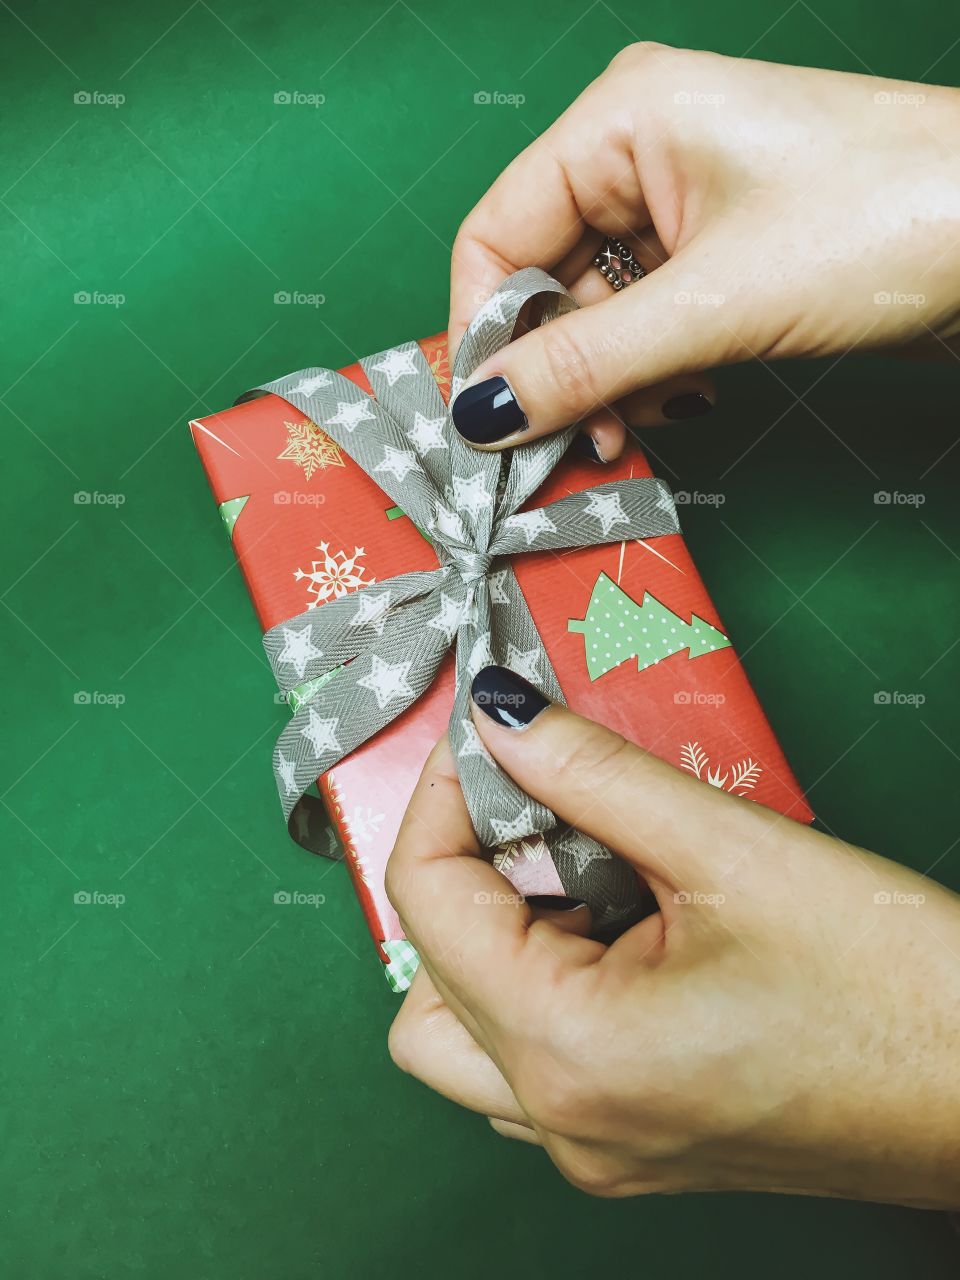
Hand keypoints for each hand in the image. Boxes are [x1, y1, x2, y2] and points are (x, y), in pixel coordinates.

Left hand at [386, 667, 959, 1206]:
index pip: (427, 906)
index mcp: (571, 1053)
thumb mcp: (731, 850)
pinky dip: (544, 980)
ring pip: (468, 1032)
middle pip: (429, 981)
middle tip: (537, 805)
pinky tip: (619, 926)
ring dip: (498, 935)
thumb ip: (591, 774)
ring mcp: (598, 1145)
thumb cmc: (897, 988)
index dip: (444, 798)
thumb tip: (501, 717)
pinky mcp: (635, 1140)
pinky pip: (532, 1059)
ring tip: (587, 869)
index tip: (488, 736)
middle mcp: (564, 1120)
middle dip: (465, 875)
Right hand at [448, 45, 959, 459]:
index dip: (482, 330)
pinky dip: (647, 373)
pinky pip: (644, 323)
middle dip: (553, 370)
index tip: (485, 419)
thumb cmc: (892, 219)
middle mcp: (640, 152)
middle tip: (567, 446)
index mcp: (622, 120)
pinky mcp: (720, 251)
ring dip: (603, 383)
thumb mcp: (713, 304)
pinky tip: (680, 401)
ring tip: (633, 430)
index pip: (495, 233)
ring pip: (593, 312)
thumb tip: (484, 412)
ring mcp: (683, 202)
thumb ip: (585, 363)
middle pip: (543, 279)